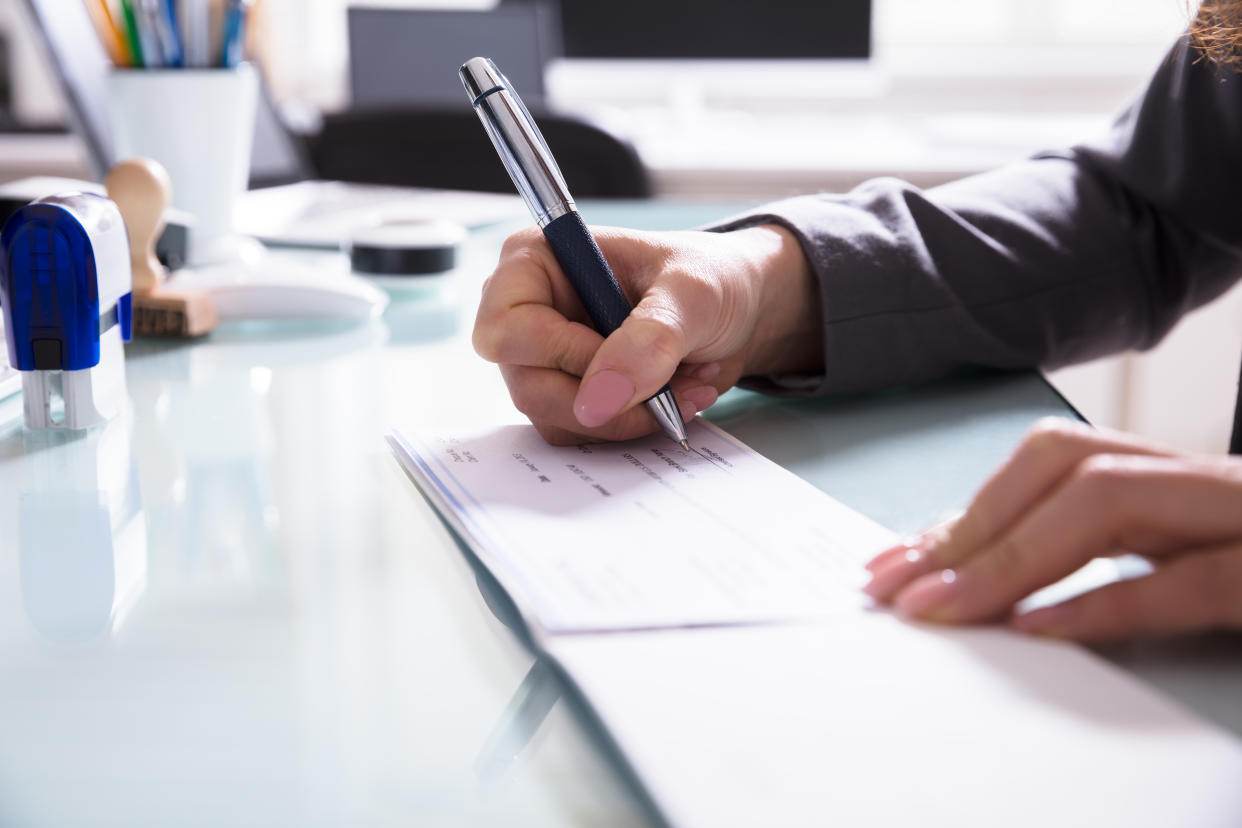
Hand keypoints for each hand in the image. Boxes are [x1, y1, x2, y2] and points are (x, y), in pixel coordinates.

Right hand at [473, 223, 822, 444]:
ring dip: (630, 414)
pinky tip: (675, 398)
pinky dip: (634, 425)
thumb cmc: (710, 278)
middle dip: (608, 397)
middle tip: (671, 384)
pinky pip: (584, 433)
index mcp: (534, 262)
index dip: (559, 354)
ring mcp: (547, 360)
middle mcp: (528, 313)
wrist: (740, 310)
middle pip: (528, 385)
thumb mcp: (692, 294)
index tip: (623, 356)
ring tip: (686, 383)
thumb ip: (648, 338)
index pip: (504, 329)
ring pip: (556, 418)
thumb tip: (598, 399)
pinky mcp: (573, 395)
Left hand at [863, 417, 1241, 640]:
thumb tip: (970, 572)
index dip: (966, 512)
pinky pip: (1191, 580)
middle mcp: (1203, 481)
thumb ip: (1087, 551)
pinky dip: (1107, 601)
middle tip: (896, 589)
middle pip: (1065, 466)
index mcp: (1173, 478)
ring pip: (1111, 499)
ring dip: (1011, 554)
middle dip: (969, 528)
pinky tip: (1040, 628)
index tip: (893, 564)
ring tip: (944, 607)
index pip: (1050, 466)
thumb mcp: (1177, 556)